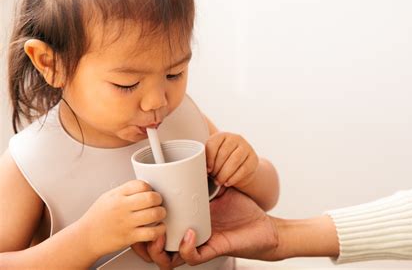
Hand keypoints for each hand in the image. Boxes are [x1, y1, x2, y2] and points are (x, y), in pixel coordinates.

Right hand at [77, 180, 165, 257]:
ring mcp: (126, 223)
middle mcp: (122, 207)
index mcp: (118, 195)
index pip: (141, 185)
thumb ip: (125, 190)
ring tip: (159, 214)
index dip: (150, 188)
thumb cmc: (98, 217)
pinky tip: (158, 228)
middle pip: (151, 198)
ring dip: (161, 213)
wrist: (86, 237)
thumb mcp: (108, 197)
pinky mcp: (129, 237)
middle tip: (158, 203)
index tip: (150, 192)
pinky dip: (160, 230)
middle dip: (159, 199)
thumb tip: (144, 186)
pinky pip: (151, 233)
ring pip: (154, 214)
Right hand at [145, 188, 279, 267]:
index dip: (146, 225)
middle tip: (142, 225)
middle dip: (143, 242)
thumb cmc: (244, 211)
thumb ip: (207, 180)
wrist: (265, 226)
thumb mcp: (221, 191)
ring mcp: (199, 246)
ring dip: (158, 248)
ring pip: (168, 259)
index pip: (160, 230)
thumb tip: (196, 159)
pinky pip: (192, 257)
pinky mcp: (212, 251)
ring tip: (158, 232)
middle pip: (157, 248)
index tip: (139, 209)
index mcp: (188, 223)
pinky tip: (189, 232)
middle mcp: (190, 238)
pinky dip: (187, 247)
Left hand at [206, 132, 258, 188]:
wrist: (241, 167)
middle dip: (216, 168)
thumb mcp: (214, 157)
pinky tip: (227, 182)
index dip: (209, 159)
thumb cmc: (222, 162)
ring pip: (234, 161)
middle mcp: (236, 138)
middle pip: (224, 153)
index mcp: (222, 135)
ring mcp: (246, 147)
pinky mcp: (253, 159)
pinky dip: (233, 178)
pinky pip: (243, 169)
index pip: (213, 144)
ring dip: (224, 174)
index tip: (207, 169)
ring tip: (219, 181)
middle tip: (213, 177)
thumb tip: (197, 168)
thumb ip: (206, 158)